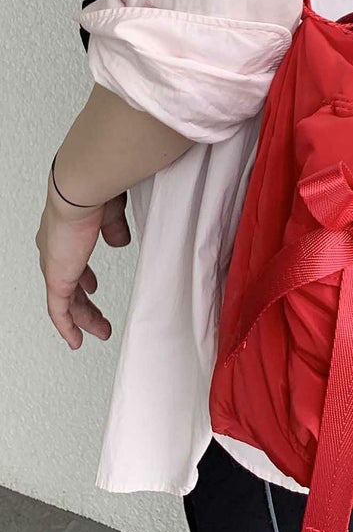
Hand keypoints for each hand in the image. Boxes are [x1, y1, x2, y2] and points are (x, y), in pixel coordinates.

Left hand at [35, 173, 130, 349]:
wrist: (79, 191)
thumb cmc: (95, 191)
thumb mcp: (111, 213)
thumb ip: (114, 229)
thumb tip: (118, 241)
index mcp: (68, 232)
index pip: (72, 261)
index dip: (83, 277)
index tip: (92, 287)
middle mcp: (56, 249)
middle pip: (69, 284)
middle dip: (85, 303)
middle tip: (96, 317)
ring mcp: (54, 265)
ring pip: (66, 300)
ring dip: (83, 318)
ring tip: (98, 331)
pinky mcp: (56, 278)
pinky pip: (58, 310)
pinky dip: (67, 327)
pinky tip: (75, 340)